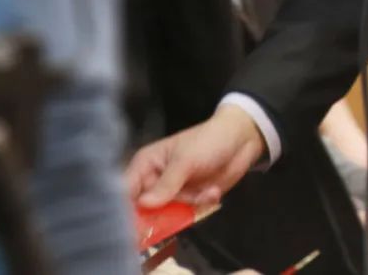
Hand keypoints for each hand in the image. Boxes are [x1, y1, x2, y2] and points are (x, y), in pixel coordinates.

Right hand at [128, 105, 264, 206]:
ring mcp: (171, 194)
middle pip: (143, 211)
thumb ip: (166, 184)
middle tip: (178, 212)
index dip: (126, 211)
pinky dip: (202, 204)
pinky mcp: (189, 201)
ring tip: (206, 191)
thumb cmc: (208, 141)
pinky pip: (188, 215)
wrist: (241, 140)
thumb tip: (144, 205)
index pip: (125, 192)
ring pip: (167, 216)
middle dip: (160, 215)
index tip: (133, 227)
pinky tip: (213, 191)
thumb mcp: (186, 160)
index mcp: (145, 165)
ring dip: (188, 205)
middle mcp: (153, 182)